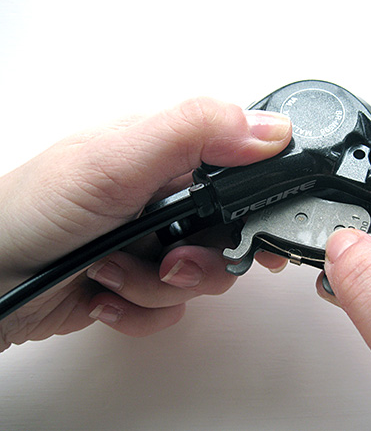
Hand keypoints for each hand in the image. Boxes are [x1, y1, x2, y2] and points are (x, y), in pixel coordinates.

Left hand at [0, 97, 290, 351]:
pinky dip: (141, 309)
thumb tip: (271, 130)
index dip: (259, 204)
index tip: (255, 234)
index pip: (242, 169)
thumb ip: (195, 133)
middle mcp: (165, 197)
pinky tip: (106, 293)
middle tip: (171, 260)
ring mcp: (152, 240)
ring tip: (115, 273)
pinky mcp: (139, 279)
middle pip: (230, 234)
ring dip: (160, 287)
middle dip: (203, 260)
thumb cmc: (32, 210)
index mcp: (167, 153)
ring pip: (202, 276)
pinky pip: (172, 307)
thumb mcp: (116, 160)